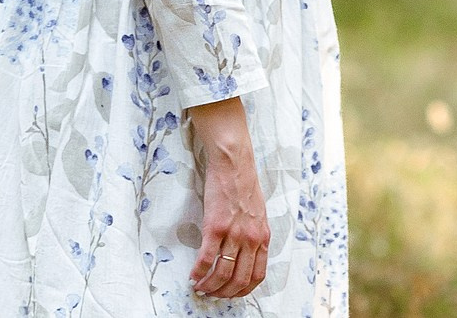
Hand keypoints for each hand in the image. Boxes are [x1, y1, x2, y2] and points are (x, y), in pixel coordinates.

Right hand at [185, 97, 269, 298]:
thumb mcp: (258, 213)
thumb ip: (254, 234)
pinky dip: (199, 272)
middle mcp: (251, 239)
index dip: (243, 290)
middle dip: (224, 293)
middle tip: (212, 295)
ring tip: (200, 288)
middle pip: (239, 280)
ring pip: (222, 273)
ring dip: (210, 286)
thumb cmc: (244, 184)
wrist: (234, 163)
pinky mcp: (216, 227)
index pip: (257, 275)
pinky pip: (207, 259)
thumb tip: (244, 254)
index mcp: (263, 236)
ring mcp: (234, 234)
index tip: (231, 294)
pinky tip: (193, 275)